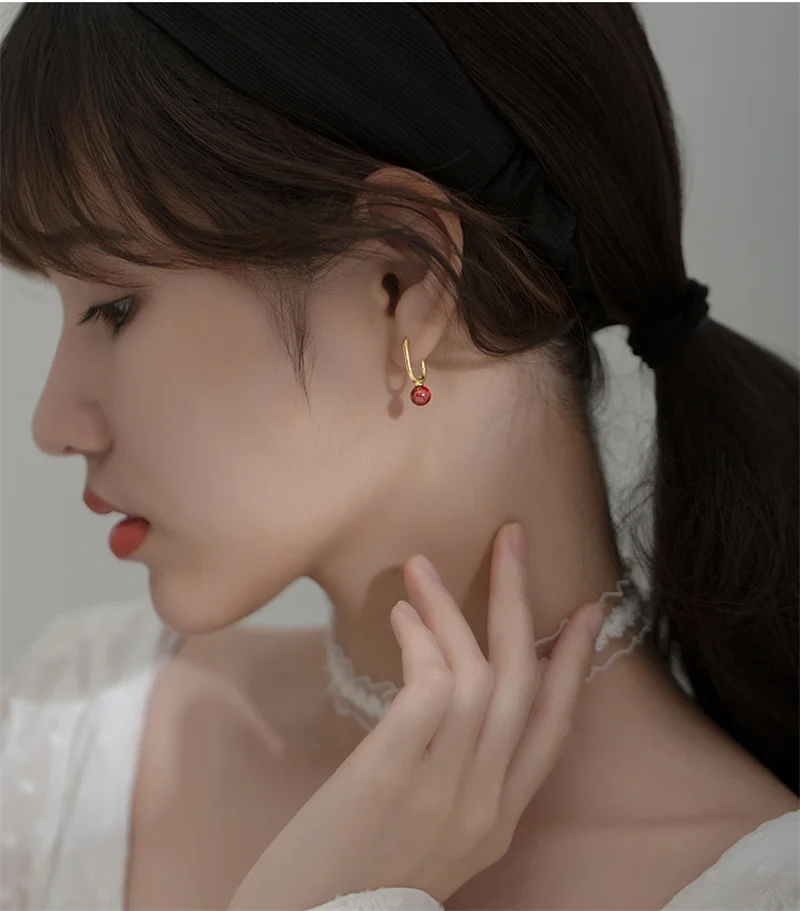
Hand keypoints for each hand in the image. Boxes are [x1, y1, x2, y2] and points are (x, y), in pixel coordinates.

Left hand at [227, 522, 603, 910]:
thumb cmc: (350, 882)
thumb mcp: (425, 838)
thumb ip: (449, 779)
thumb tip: (440, 699)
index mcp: (497, 822)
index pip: (553, 730)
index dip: (574, 664)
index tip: (587, 610)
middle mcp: (484, 807)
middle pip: (521, 684)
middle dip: (521, 602)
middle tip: (512, 538)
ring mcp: (443, 794)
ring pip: (476, 676)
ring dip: (453, 608)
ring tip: (422, 566)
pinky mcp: (394, 779)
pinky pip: (430, 688)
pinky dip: (423, 639)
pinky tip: (402, 614)